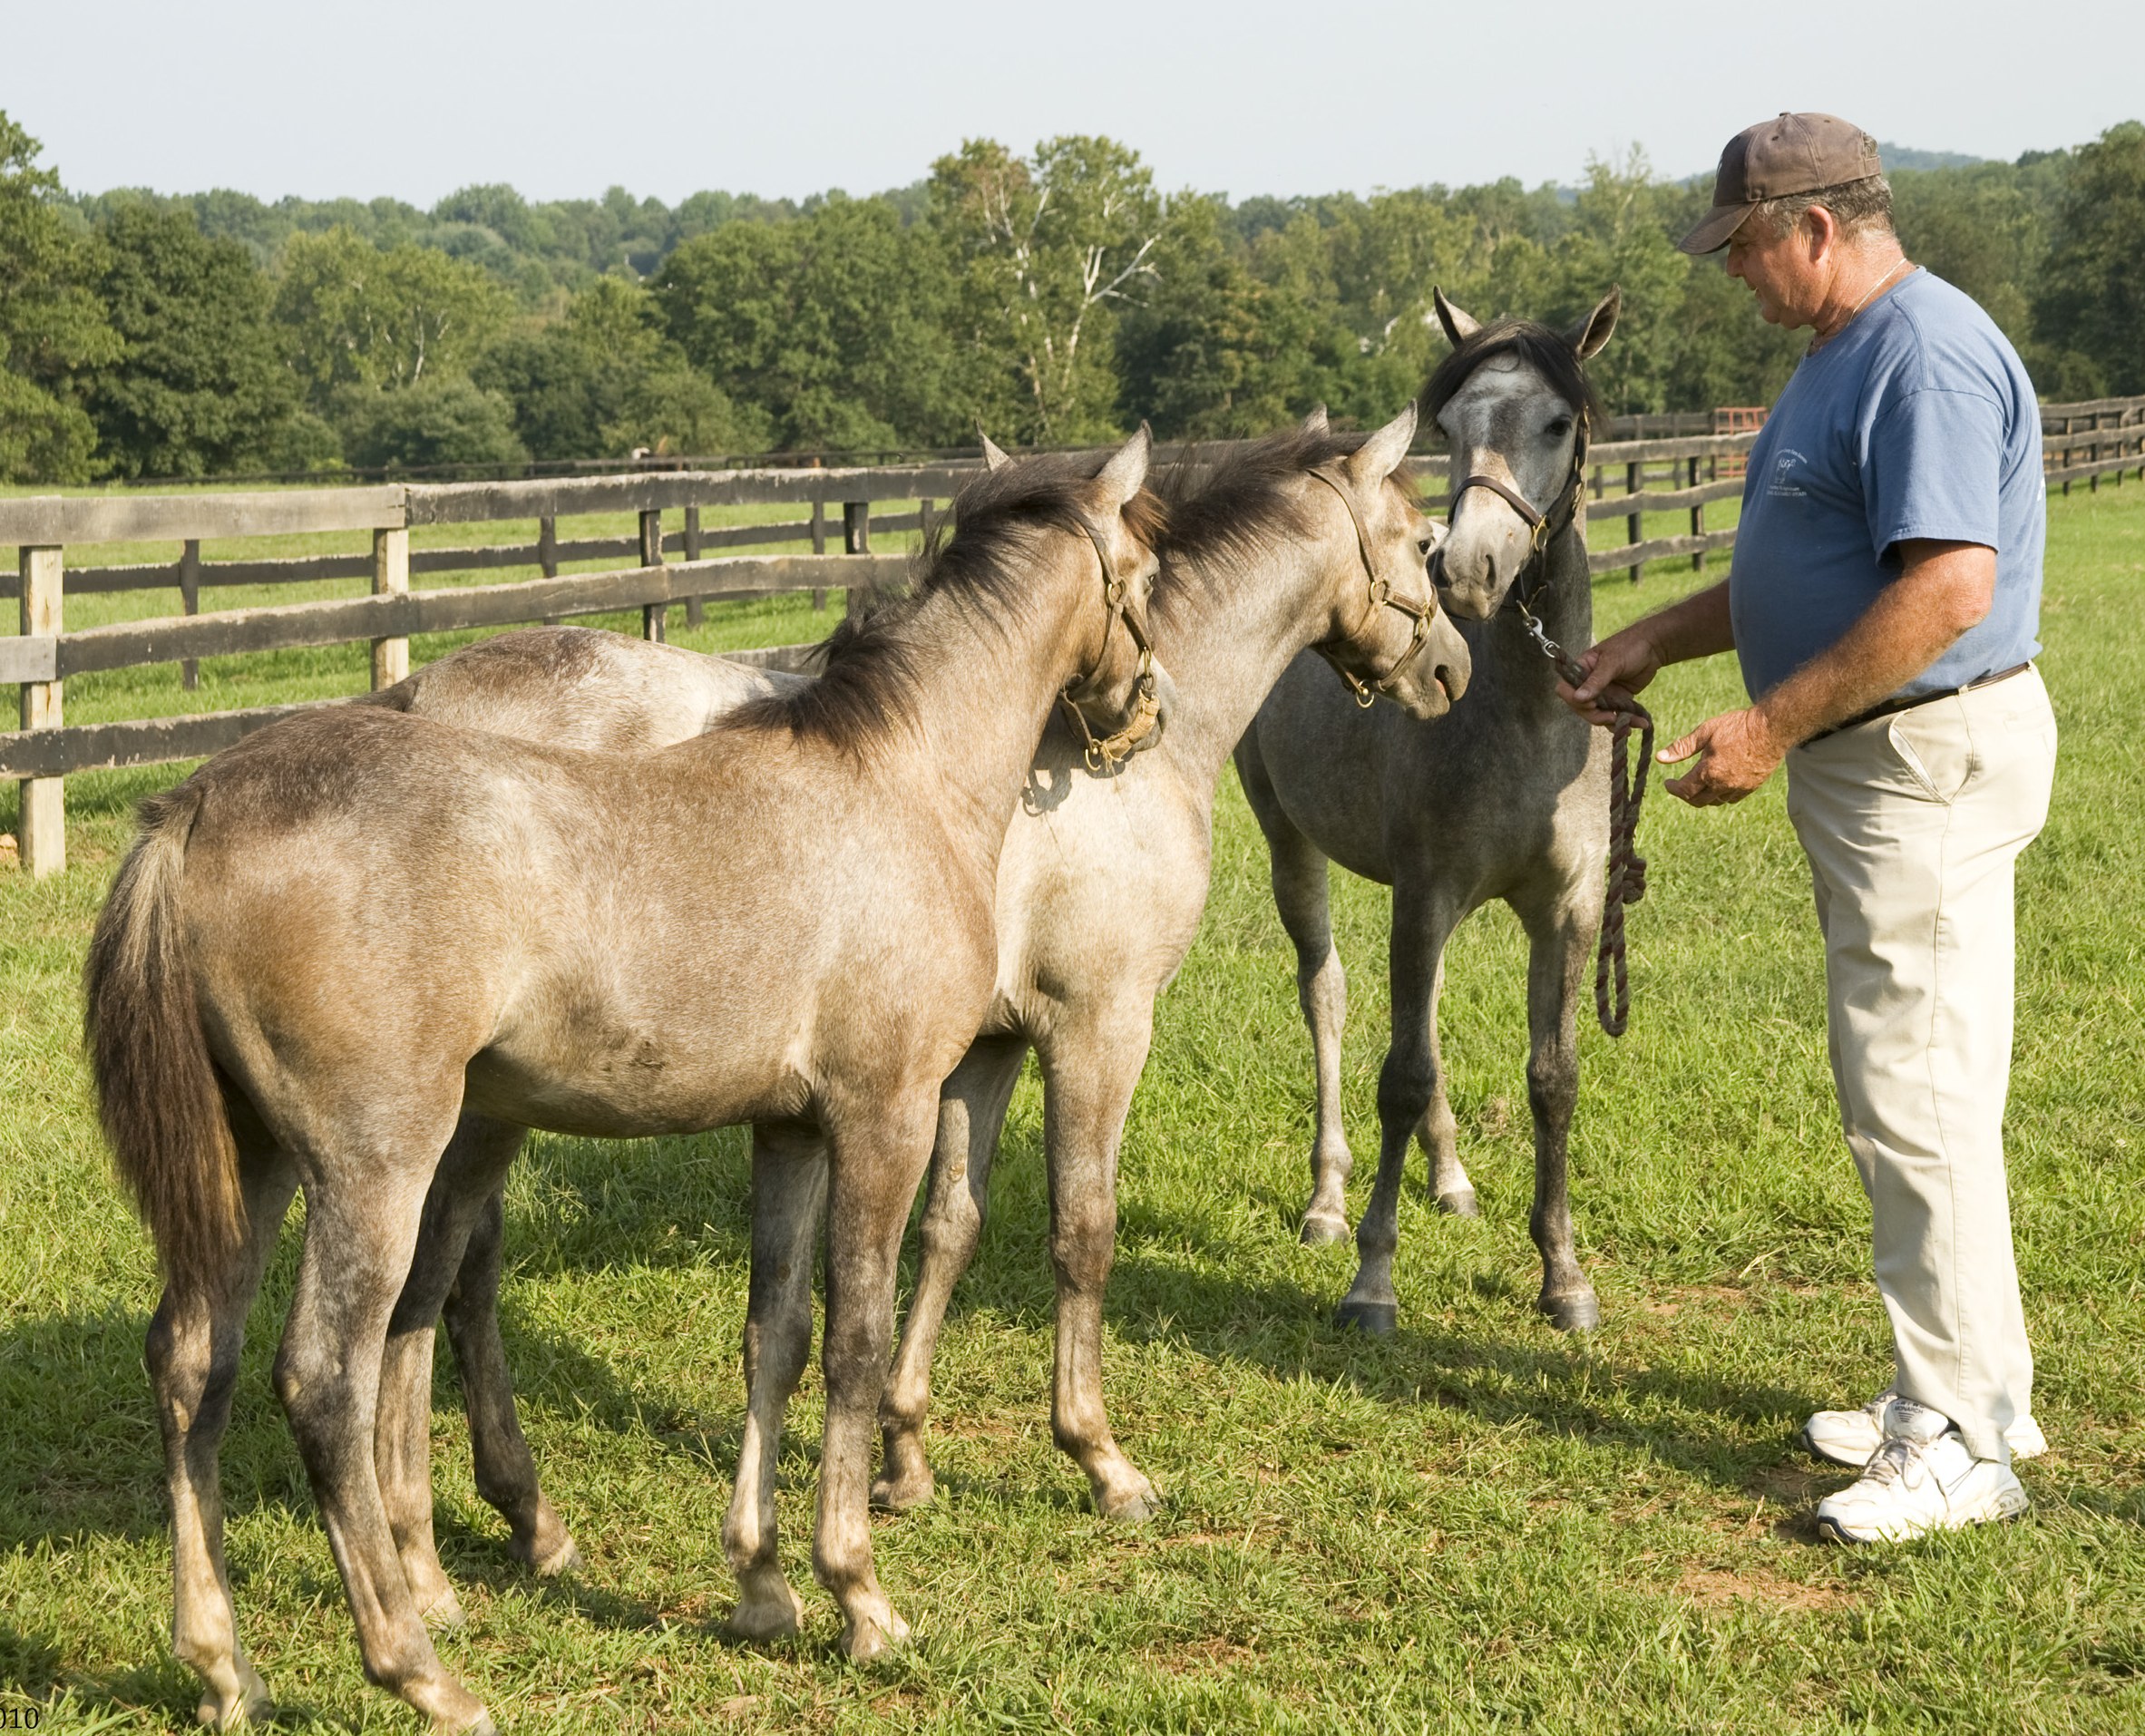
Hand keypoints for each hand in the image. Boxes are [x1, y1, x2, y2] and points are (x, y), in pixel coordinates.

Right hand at [1557, 628, 1662, 725]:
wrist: (1655, 646)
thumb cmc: (1630, 646)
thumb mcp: (1612, 662)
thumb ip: (1596, 680)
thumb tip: (1578, 698)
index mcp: (1581, 669)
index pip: (1565, 689)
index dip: (1574, 700)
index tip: (1592, 704)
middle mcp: (1589, 683)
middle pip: (1581, 707)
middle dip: (1595, 716)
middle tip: (1612, 717)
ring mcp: (1603, 693)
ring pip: (1599, 715)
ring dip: (1613, 722)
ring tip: (1629, 725)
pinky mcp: (1618, 699)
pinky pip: (1617, 715)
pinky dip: (1626, 722)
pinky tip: (1639, 723)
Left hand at [1657, 706, 1786, 806]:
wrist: (1771, 729)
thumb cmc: (1737, 727)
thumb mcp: (1705, 732)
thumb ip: (1682, 747)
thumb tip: (1660, 758)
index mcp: (1709, 771)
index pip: (1684, 790)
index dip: (1673, 788)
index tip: (1668, 783)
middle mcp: (1723, 784)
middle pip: (1698, 801)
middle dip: (1685, 795)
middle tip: (1680, 786)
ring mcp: (1739, 787)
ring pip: (1715, 802)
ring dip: (1703, 796)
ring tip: (1697, 785)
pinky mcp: (1751, 787)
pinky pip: (1731, 799)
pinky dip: (1720, 796)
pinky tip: (1717, 786)